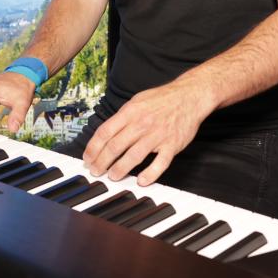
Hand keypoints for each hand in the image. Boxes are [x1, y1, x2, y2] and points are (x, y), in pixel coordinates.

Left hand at [82, 80, 213, 185]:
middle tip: (96, 171)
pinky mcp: (172, 145)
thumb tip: (106, 133)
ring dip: (120, 169)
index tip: (88, 158)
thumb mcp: (137, 100)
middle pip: (115, 147)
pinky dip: (150, 174)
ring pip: (133, 156)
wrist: (189, 96)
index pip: (105, 132)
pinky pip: (159, 163)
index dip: (93, 148)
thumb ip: (123, 117)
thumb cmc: (163, 99)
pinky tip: (141, 181)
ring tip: (112, 176)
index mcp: (130, 112)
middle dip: (102, 162)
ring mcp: (157, 135)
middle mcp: (141, 124)